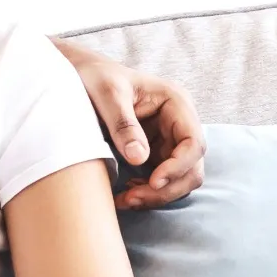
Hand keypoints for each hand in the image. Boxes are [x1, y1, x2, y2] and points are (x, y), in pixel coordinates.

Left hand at [58, 42, 206, 209]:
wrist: (83, 75)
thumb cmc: (96, 77)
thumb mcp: (107, 94)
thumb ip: (123, 124)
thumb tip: (139, 159)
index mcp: (176, 102)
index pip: (194, 143)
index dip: (178, 167)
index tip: (152, 181)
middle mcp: (179, 122)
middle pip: (191, 167)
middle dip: (166, 188)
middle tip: (132, 199)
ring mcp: (169, 139)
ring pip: (178, 179)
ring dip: (156, 195)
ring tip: (125, 200)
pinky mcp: (155, 152)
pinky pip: (161, 180)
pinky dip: (147, 192)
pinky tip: (125, 194)